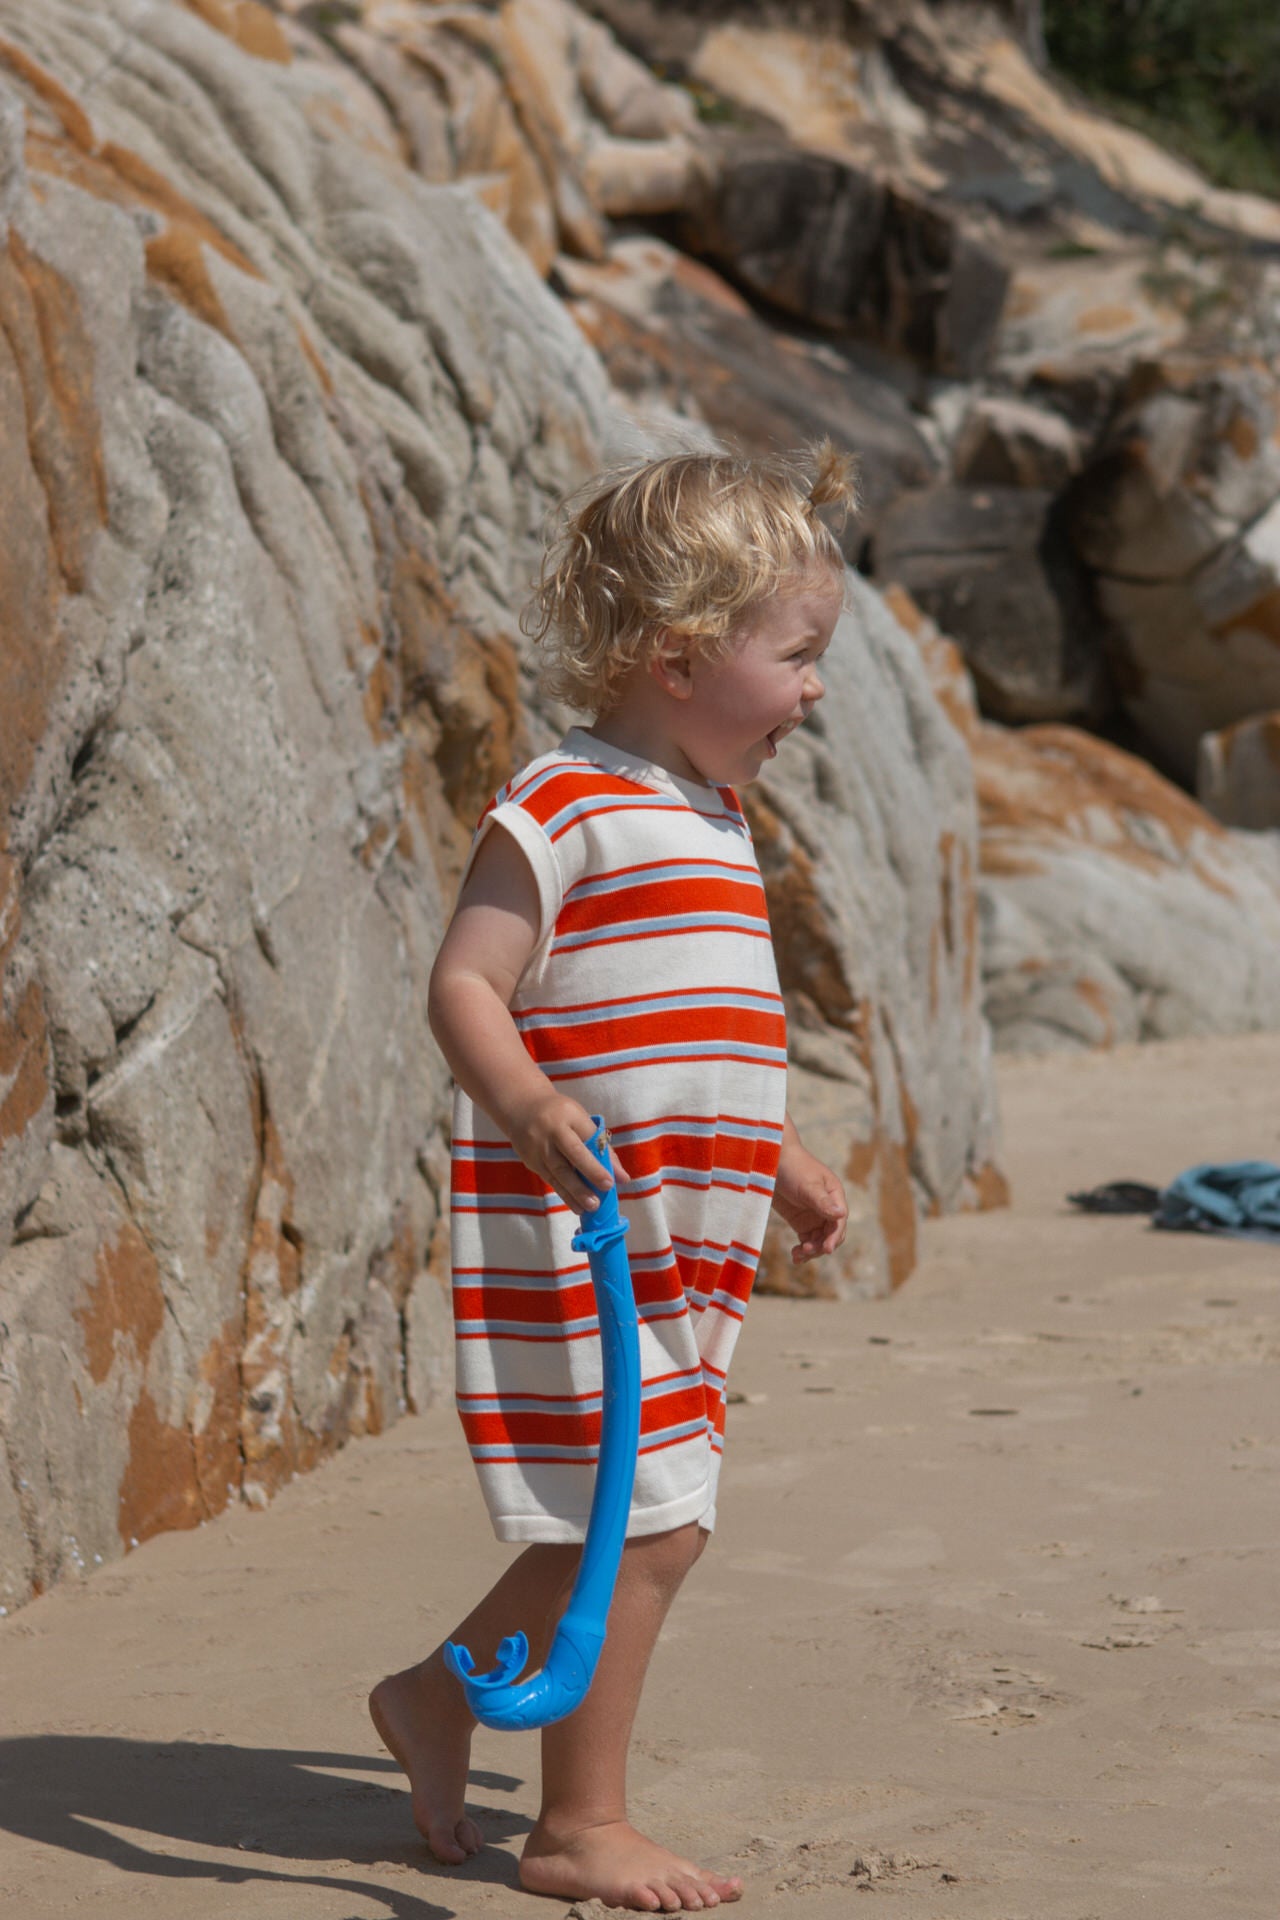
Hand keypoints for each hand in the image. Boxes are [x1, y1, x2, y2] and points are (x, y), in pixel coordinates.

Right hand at [503, 1087, 617, 1214]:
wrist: (520, 1108)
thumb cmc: (560, 1115)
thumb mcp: (580, 1120)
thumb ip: (601, 1146)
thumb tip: (622, 1177)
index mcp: (569, 1115)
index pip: (588, 1138)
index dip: (600, 1160)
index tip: (612, 1181)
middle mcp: (551, 1131)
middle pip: (571, 1155)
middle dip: (587, 1176)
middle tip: (600, 1198)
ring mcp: (538, 1147)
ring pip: (557, 1172)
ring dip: (574, 1192)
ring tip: (589, 1208)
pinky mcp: (531, 1161)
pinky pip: (550, 1179)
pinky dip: (564, 1193)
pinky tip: (576, 1205)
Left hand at [772, 1129, 847, 1265]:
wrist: (772, 1160)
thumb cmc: (793, 1167)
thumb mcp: (807, 1185)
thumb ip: (822, 1201)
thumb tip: (841, 1215)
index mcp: (835, 1196)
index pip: (839, 1221)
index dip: (834, 1237)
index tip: (826, 1249)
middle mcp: (828, 1208)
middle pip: (831, 1234)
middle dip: (821, 1245)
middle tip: (807, 1251)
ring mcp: (814, 1215)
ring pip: (819, 1240)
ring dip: (812, 1251)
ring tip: (798, 1256)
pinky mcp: (800, 1221)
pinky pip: (807, 1240)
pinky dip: (803, 1249)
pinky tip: (795, 1256)